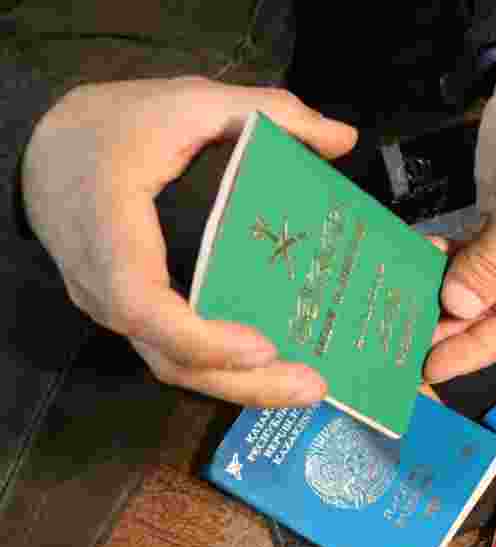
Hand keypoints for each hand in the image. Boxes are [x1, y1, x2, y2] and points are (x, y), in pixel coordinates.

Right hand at [21, 77, 357, 406]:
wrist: (45, 146)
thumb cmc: (115, 125)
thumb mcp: (189, 100)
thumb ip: (268, 112)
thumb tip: (342, 140)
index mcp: (111, 229)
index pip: (142, 304)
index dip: (200, 335)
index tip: (261, 346)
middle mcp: (105, 285)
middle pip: (168, 357)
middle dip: (243, 383)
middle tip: (312, 386)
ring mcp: (113, 306)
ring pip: (171, 364)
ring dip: (239, 385)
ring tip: (304, 387)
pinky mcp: (129, 313)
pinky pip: (172, 352)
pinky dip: (222, 367)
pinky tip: (272, 370)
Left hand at [424, 39, 495, 383]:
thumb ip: (493, 263)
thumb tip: (456, 307)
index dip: (481, 349)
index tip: (434, 368)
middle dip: (458, 327)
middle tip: (406, 346)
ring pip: (484, 289)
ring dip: (446, 297)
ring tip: (403, 312)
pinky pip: (472, 258)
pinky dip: (445, 263)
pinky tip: (416, 264)